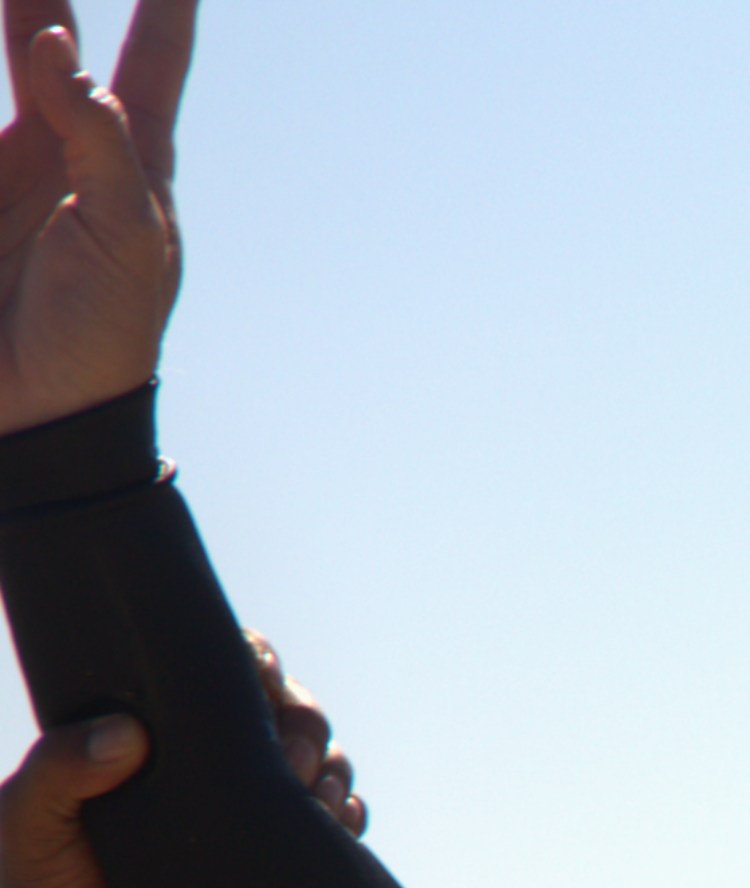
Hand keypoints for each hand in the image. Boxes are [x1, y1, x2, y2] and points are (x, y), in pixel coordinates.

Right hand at [0, 0, 189, 433]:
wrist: (37, 415)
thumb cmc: (102, 338)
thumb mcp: (128, 241)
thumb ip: (100, 143)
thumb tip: (64, 51)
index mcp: (127, 161)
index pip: (152, 62)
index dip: (165, 8)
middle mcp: (63, 145)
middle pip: (51, 32)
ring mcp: (8, 160)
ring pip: (7, 51)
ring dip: (14, 11)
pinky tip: (16, 45)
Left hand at [0, 632, 360, 887]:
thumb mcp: (28, 820)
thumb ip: (59, 769)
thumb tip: (127, 735)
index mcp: (157, 733)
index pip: (219, 670)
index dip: (254, 660)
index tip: (260, 673)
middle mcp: (211, 766)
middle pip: (289, 711)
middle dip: (305, 721)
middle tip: (290, 756)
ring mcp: (250, 817)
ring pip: (324, 764)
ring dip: (333, 770)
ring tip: (315, 796)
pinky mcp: (278, 868)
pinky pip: (339, 830)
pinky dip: (349, 820)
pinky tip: (337, 825)